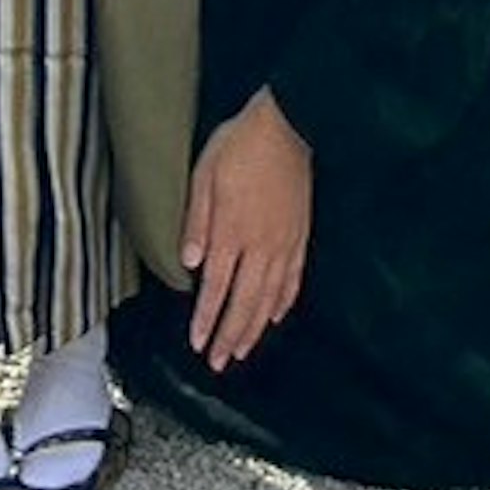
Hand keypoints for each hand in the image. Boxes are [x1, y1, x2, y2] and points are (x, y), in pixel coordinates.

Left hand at [181, 89, 312, 364]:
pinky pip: (292, 280)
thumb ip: (196, 220)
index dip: (206, 319)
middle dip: (229, 336)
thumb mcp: (204, 173)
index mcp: (231, 231)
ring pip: (268, 298)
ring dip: (254, 329)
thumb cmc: (240, 144)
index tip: (198, 343)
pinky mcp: (300, 237)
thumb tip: (188, 263)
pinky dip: (283, 303)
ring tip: (242, 351)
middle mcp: (259, 246)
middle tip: (218, 363)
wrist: (287, 126)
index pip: (216, 287)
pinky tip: (275, 317)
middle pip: (243, 302)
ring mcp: (283, 244)